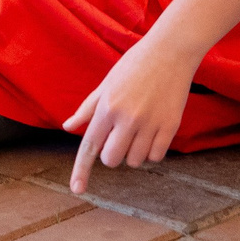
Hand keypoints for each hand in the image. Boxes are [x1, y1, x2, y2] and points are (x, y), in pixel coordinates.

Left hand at [64, 38, 198, 193]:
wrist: (171, 51)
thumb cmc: (135, 65)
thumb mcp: (107, 84)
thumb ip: (88, 109)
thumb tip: (68, 126)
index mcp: (108, 107)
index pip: (90, 146)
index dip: (81, 170)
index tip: (77, 189)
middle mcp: (127, 118)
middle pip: (112, 160)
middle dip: (112, 154)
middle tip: (118, 136)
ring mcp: (150, 123)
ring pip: (135, 160)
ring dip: (134, 152)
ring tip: (139, 129)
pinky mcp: (170, 126)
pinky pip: (156, 156)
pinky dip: (153, 151)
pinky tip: (153, 132)